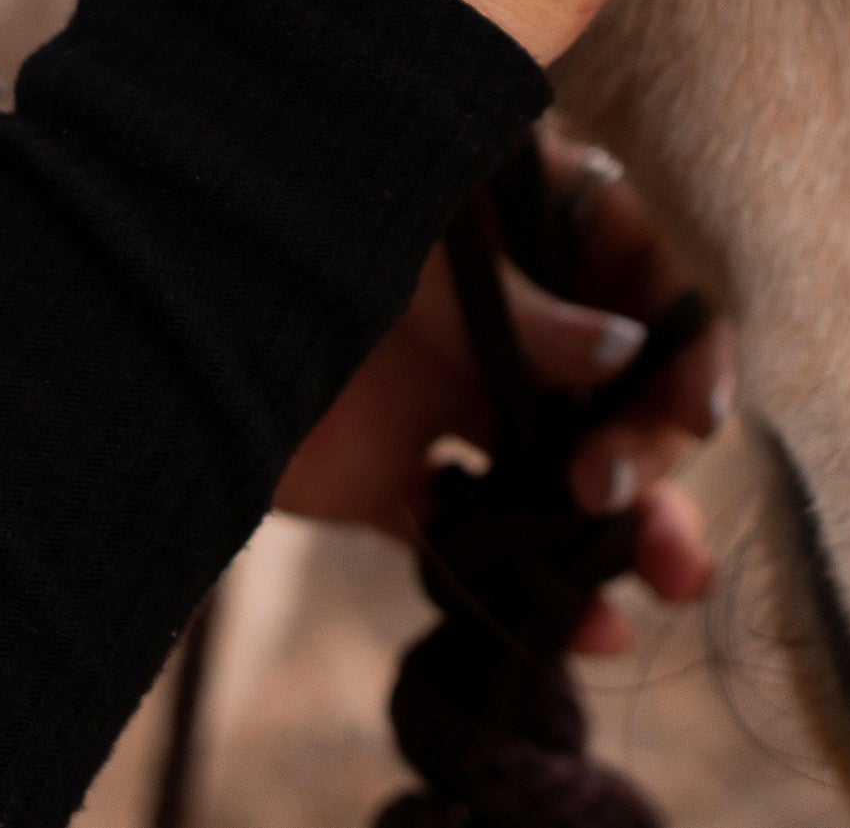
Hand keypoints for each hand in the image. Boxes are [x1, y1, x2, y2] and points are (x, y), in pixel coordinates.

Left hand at [272, 126, 734, 653]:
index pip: (639, 277)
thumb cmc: (292, 219)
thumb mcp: (412, 248)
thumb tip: (624, 353)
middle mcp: (500, 315)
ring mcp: (450, 398)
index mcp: (519, 226)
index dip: (685, 342)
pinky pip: (479, 540)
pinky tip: (586, 629)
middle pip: (616, 389)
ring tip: (672, 580)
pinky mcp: (395, 478)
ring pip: (563, 472)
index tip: (698, 412)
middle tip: (618, 498)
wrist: (151, 300)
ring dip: (623, 530)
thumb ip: (515, 308)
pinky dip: (531, 591)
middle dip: (649, 451)